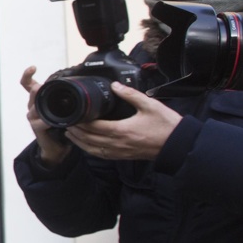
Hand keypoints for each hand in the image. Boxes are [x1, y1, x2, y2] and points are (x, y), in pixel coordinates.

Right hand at [20, 66, 70, 166]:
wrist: (57, 145)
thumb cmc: (59, 125)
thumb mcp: (62, 108)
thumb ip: (64, 97)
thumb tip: (78, 82)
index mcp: (39, 99)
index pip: (27, 84)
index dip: (27, 75)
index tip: (33, 67)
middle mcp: (33, 106)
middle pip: (30, 94)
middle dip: (34, 90)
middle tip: (39, 86)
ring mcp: (33, 117)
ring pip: (34, 107)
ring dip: (39, 104)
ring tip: (46, 102)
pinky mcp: (36, 128)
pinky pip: (39, 122)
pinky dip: (45, 121)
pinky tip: (50, 122)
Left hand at [65, 81, 181, 160]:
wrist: (177, 144)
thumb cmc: (165, 125)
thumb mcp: (149, 105)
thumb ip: (130, 94)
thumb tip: (115, 85)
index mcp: (121, 130)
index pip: (93, 127)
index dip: (80, 122)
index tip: (72, 115)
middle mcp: (117, 143)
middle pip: (88, 139)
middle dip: (75, 131)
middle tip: (66, 123)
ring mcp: (119, 152)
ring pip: (92, 149)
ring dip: (79, 142)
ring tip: (70, 133)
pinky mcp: (123, 156)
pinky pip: (101, 155)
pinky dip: (89, 150)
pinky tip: (85, 145)